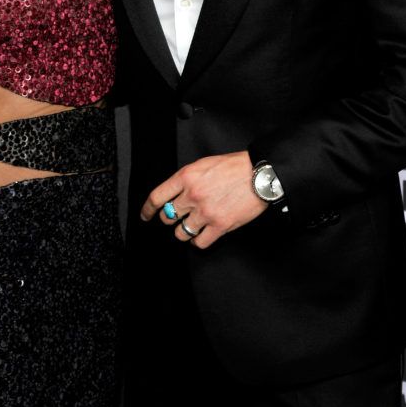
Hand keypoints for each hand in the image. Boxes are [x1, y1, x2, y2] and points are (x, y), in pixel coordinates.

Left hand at [140, 150, 266, 248]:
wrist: (259, 175)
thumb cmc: (235, 167)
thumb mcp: (204, 164)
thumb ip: (188, 179)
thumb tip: (176, 192)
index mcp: (186, 177)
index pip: (157, 197)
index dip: (147, 209)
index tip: (146, 215)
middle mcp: (192, 195)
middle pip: (168, 216)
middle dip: (170, 218)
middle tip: (178, 217)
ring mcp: (205, 212)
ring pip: (181, 232)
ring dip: (184, 231)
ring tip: (192, 226)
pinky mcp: (219, 226)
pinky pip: (199, 242)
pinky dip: (199, 241)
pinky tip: (203, 234)